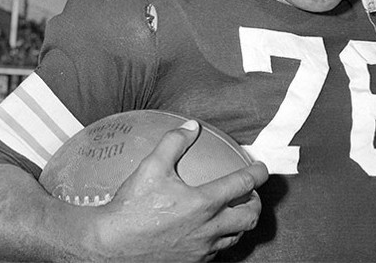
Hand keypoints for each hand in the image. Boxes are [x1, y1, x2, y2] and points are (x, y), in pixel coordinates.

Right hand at [86, 120, 268, 261]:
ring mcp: (202, 248)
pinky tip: (209, 233)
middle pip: (248, 217)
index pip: (242, 185)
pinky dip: (220, 239)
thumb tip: (191, 126)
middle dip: (256, 204)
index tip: (261, 168)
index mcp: (204, 203)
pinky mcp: (193, 261)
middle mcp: (209, 228)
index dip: (256, 173)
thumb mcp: (151, 167)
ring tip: (235, 214)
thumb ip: (173, 143)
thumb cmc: (132, 207)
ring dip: (240, 224)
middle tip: (251, 195)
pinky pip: (216, 251)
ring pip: (236, 238)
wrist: (114, 244)